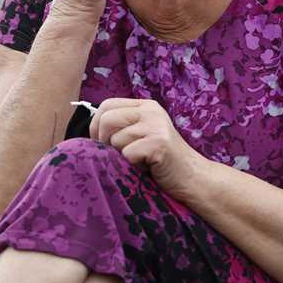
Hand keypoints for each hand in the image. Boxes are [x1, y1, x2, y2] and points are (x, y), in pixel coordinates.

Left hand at [89, 97, 203, 198]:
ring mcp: (156, 125)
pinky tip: (145, 168)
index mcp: (145, 106)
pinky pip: (126, 154)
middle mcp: (151, 111)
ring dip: (120, 157)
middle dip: (103, 141)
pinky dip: (131, 166)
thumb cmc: (162, 162)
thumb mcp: (142, 136)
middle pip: (106, 119)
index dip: (96, 125)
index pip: (106, 105)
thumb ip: (122, 127)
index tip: (101, 143)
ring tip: (138, 162)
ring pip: (115, 139)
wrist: (193, 178)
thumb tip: (89, 131)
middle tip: (116, 156)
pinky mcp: (158, 143)